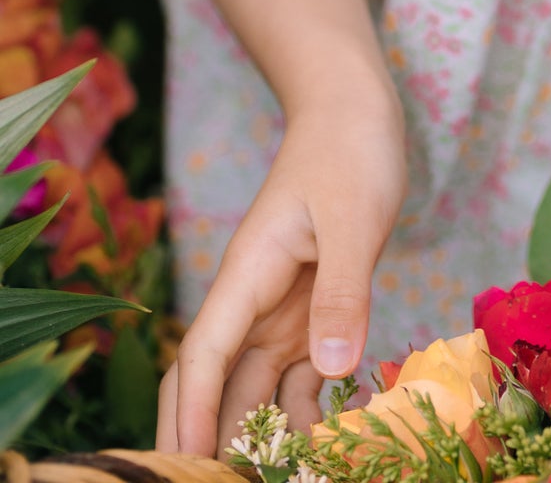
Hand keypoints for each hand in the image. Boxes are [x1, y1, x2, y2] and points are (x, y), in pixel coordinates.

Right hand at [157, 82, 405, 456]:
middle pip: (220, 384)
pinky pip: (302, 377)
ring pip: (258, 389)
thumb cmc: (348, 150)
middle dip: (213, 437)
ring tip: (285, 476)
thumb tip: (333, 366)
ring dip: (264, 435)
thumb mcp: (353, 217)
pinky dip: (308, 413)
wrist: (355, 111)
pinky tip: (330, 443)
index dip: (193, 412)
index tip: (188, 463)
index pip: (206, 355)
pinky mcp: (316, 312)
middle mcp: (256, 301)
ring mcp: (284, 311)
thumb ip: (344, 291)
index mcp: (249, 273)